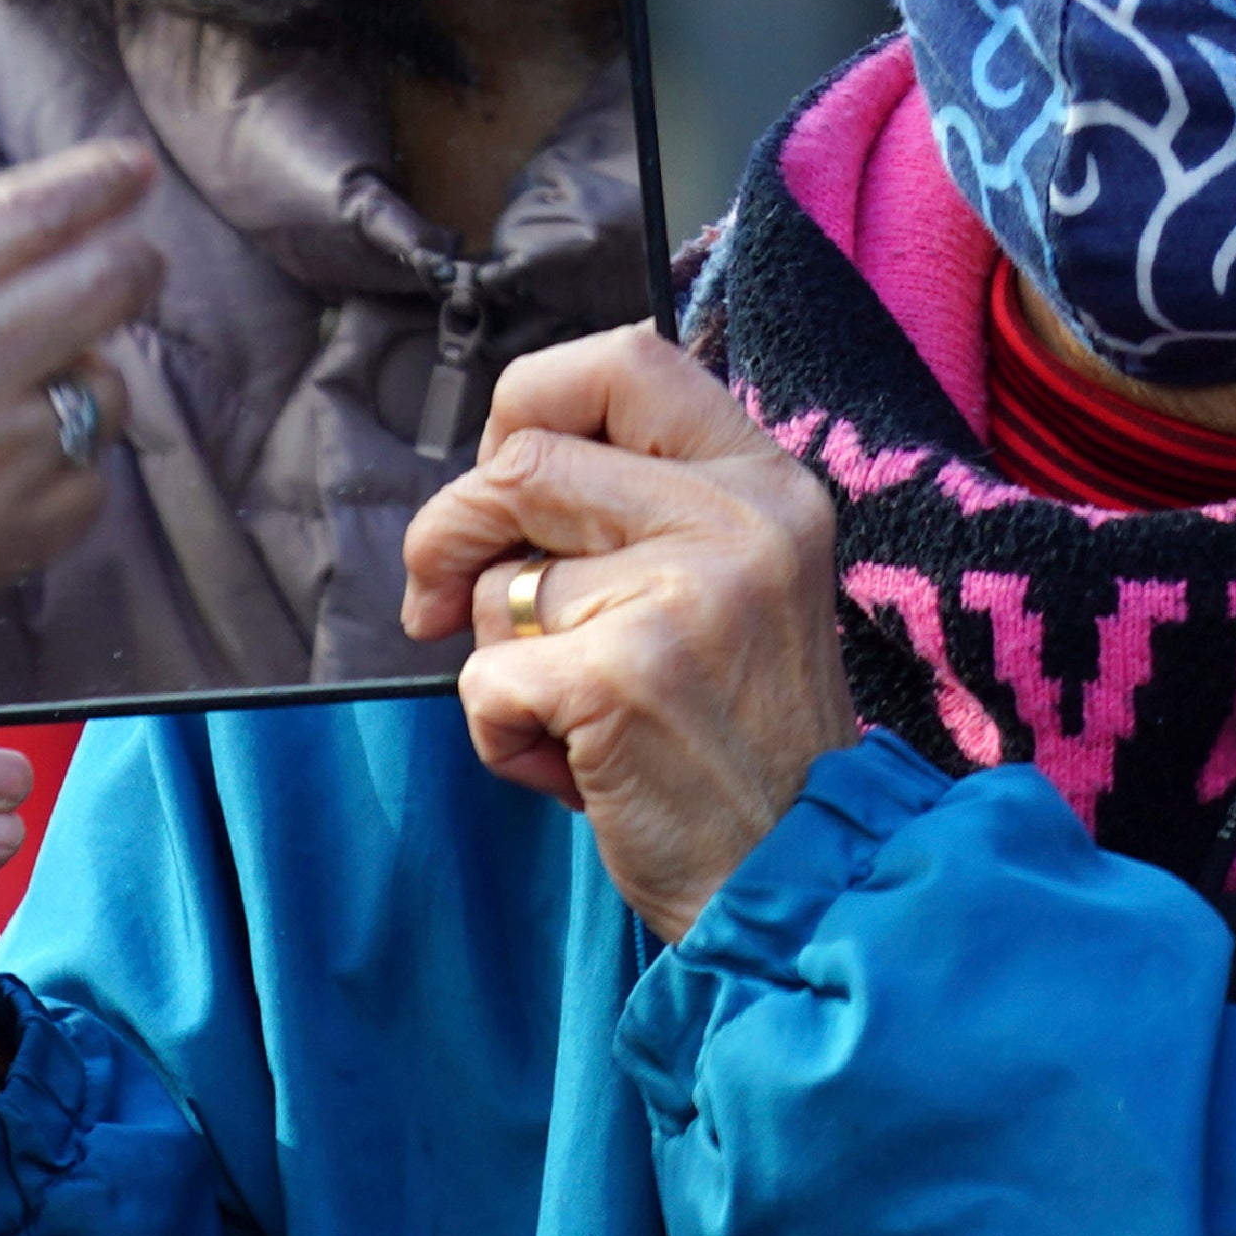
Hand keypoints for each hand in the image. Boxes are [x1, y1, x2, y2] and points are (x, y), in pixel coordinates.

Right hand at [0, 66, 164, 719]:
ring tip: (42, 370)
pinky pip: (87, 489)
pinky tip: (16, 456)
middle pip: (111, 288)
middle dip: (128, 261)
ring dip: (92, 368)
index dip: (103, 182)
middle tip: (123, 258)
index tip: (128, 171)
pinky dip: (72, 465)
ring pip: (109, 391)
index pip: (42, 211)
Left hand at [397, 326, 862, 940]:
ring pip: (495, 583)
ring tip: (583, 718)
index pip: (626, 359)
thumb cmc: (736, 739)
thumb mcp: (729, 587)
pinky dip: (502, 738)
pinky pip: (484, 678)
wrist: (800, 877)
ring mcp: (685, 593)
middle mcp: (738, 521)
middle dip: (451, 533)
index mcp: (764, 484)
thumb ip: (640, 511)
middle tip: (436, 601)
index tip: (502, 472)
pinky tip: (577, 769)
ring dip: (500, 661)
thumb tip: (492, 468)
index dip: (531, 402)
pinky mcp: (624, 675)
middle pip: (524, 461)